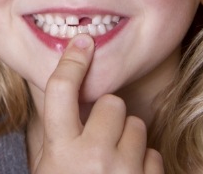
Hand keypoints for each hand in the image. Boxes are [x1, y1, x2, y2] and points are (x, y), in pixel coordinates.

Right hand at [33, 34, 163, 173]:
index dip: (72, 60)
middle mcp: (92, 157)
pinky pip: (153, 154)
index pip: (61, 88)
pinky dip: (143, 162)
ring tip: (114, 159)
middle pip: (112, 102)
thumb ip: (56, 129)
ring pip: (137, 125)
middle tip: (100, 134)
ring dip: (127, 138)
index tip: (82, 42)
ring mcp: (124, 172)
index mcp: (61, 150)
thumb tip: (67, 82)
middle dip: (108, 113)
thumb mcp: (48, 164)